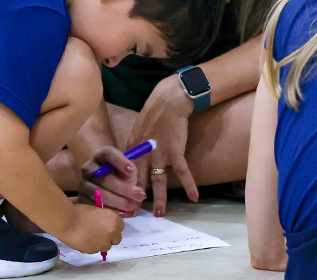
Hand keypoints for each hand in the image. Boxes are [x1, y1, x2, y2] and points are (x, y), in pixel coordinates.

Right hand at [58, 204, 123, 253]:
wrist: (67, 221)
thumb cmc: (79, 212)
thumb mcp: (97, 211)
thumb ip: (104, 219)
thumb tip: (106, 225)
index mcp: (113, 219)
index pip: (121, 227)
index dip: (113, 227)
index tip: (107, 227)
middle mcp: (111, 231)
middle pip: (117, 239)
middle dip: (110, 238)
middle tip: (100, 235)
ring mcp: (103, 242)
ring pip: (106, 246)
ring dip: (101, 243)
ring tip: (89, 238)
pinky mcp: (94, 250)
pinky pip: (95, 250)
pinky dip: (91, 247)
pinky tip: (83, 241)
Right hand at [78, 146, 145, 217]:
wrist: (107, 191)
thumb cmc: (120, 177)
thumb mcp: (127, 171)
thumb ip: (130, 171)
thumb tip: (129, 173)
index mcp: (101, 156)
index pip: (108, 154)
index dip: (119, 161)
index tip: (131, 170)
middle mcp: (89, 168)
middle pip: (104, 178)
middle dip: (124, 188)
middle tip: (139, 195)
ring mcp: (83, 184)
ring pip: (99, 193)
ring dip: (117, 201)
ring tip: (132, 206)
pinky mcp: (82, 199)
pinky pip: (94, 206)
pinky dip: (109, 210)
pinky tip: (122, 213)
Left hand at [130, 77, 197, 215]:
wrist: (169, 101)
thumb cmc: (155, 114)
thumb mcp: (138, 131)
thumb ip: (135, 149)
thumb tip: (131, 163)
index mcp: (132, 149)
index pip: (125, 175)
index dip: (123, 190)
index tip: (122, 202)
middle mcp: (143, 154)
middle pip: (138, 181)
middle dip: (135, 199)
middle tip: (134, 215)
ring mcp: (159, 154)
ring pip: (158, 181)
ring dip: (159, 199)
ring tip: (159, 214)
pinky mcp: (175, 151)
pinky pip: (183, 172)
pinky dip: (189, 185)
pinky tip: (194, 197)